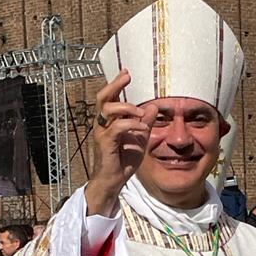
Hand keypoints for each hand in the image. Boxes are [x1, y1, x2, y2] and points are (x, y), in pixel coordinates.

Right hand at [85, 70, 157, 215]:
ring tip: (140, 114)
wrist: (113, 182)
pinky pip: (118, 127)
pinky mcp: (106, 144)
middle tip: (127, 76)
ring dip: (127, 107)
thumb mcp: (140, 139)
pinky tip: (142, 128)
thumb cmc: (123, 162)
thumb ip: (146, 123)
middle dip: (115, 84)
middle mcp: (102, 125)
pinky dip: (131, 124)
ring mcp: (102, 134)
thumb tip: (153, 107)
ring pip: (109, 109)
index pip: (109, 98)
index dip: (116, 83)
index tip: (126, 73)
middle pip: (103, 98)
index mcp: (109, 122)